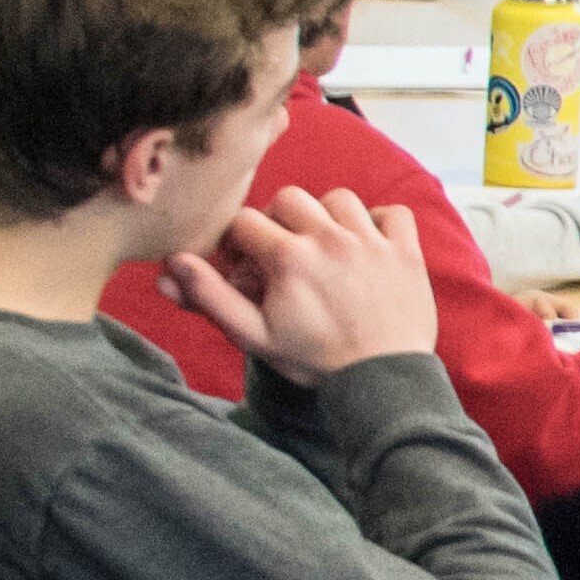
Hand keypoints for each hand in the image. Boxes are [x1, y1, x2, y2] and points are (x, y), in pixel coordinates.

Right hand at [164, 184, 441, 382]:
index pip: (244, 221)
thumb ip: (210, 296)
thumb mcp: (253, 335)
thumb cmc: (315, 360)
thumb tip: (173, 263)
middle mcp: (332, 240)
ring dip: (324, 216)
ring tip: (321, 248)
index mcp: (290, 258)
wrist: (381, 381)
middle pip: (289, 198)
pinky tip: (366, 244)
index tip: (246, 268)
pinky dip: (380, 220)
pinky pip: (394, 212)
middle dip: (277, 221)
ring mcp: (373, 243)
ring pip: (339, 199)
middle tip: (281, 254)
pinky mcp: (407, 252)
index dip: (237, 243)